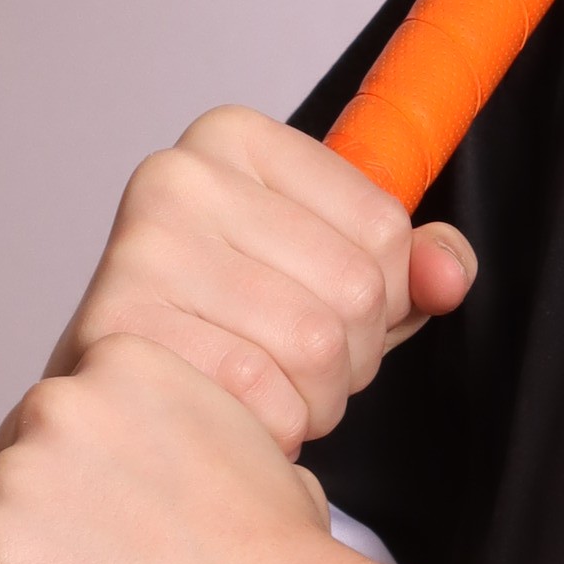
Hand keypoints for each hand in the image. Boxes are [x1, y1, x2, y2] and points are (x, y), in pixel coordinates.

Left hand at [0, 337, 371, 563]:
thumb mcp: (244, 454)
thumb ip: (177, 448)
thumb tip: (142, 495)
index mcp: (127, 361)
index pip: (63, 436)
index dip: (93, 501)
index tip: (134, 541)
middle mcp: (62, 400)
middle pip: (18, 489)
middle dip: (54, 541)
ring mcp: (20, 475)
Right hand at [47, 106, 474, 456]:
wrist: (113, 392)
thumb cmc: (226, 323)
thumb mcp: (330, 269)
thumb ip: (410, 263)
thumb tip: (449, 275)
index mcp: (234, 137)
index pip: (385, 226)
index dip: (386, 293)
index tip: (332, 305)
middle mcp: (178, 177)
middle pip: (355, 287)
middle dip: (352, 354)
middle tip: (299, 364)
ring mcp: (140, 250)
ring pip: (315, 345)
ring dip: (316, 398)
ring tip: (271, 390)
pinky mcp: (118, 330)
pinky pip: (258, 392)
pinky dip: (271, 426)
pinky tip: (237, 416)